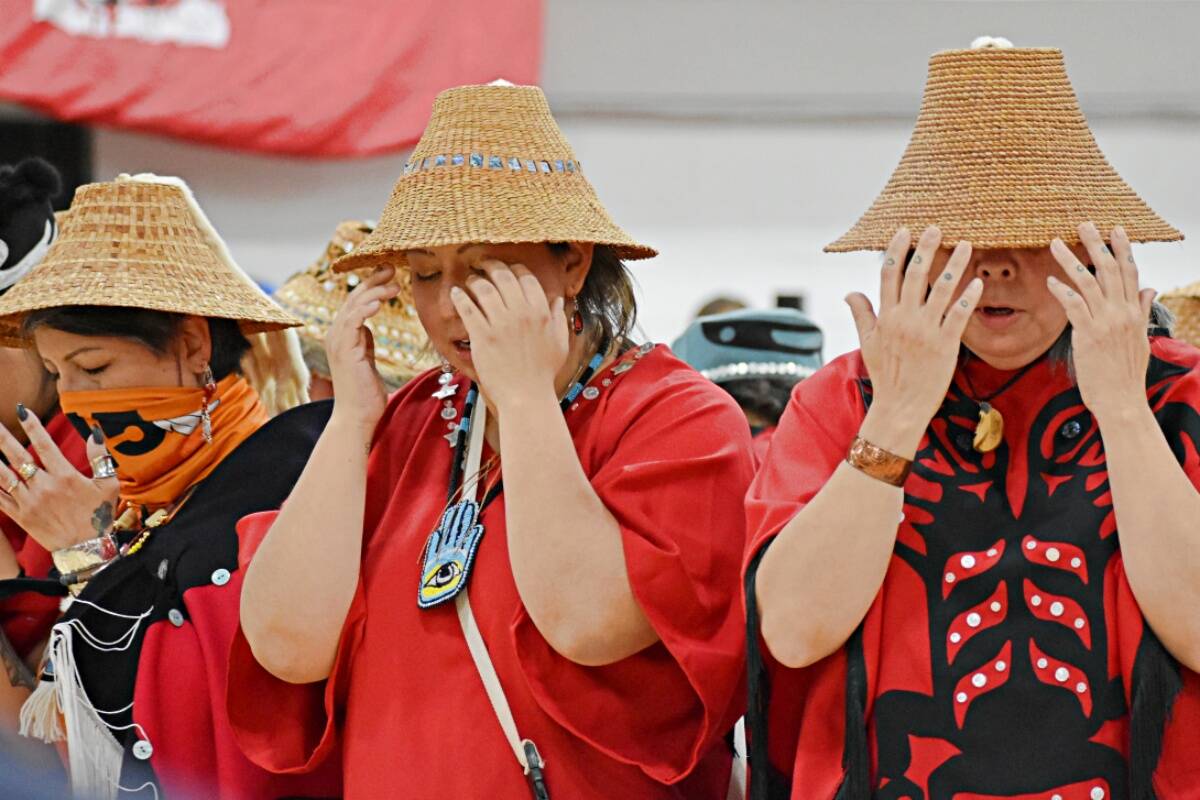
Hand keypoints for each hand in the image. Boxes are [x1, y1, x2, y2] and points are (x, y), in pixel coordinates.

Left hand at [0, 412, 118, 551]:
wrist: (86, 550)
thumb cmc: (99, 516)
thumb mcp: (109, 486)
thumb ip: (101, 457)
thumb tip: (94, 432)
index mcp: (65, 477)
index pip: (45, 445)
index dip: (32, 426)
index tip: (22, 410)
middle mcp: (44, 487)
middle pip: (17, 457)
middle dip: (2, 438)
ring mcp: (29, 502)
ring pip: (3, 476)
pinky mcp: (20, 516)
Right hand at [326, 265, 398, 436]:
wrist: (357, 417)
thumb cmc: (364, 394)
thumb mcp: (366, 360)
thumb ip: (364, 343)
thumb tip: (368, 329)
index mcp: (342, 336)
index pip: (356, 303)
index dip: (371, 286)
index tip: (389, 273)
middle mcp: (336, 334)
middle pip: (354, 298)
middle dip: (373, 281)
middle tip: (392, 267)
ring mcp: (338, 341)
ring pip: (354, 306)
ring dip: (374, 292)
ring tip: (394, 283)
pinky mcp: (345, 350)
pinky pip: (353, 322)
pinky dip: (365, 309)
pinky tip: (379, 302)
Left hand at [450, 260, 568, 410]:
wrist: (526, 396)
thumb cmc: (544, 373)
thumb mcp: (560, 343)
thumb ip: (558, 318)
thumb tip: (558, 299)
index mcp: (541, 312)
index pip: (526, 278)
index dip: (515, 269)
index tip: (507, 269)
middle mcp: (521, 313)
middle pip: (503, 276)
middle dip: (492, 266)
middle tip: (484, 264)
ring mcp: (500, 324)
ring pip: (484, 288)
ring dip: (476, 280)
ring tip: (471, 280)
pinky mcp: (482, 336)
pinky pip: (467, 307)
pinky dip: (460, 296)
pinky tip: (455, 292)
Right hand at [846, 226, 982, 455]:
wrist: (899, 406)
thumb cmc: (885, 375)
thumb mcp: (867, 343)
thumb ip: (861, 314)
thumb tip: (849, 292)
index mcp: (886, 317)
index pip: (889, 275)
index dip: (896, 250)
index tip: (904, 231)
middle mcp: (904, 319)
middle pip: (915, 275)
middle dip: (926, 249)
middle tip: (937, 228)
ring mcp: (925, 331)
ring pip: (941, 290)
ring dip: (954, 265)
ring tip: (966, 245)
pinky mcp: (945, 344)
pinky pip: (959, 316)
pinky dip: (968, 298)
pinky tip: (978, 283)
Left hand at [1047, 222, 1155, 421]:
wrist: (1123, 401)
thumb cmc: (1126, 374)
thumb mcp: (1140, 339)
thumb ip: (1143, 311)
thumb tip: (1150, 289)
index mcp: (1135, 312)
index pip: (1130, 273)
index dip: (1123, 249)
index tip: (1116, 229)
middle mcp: (1123, 313)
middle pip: (1110, 270)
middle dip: (1096, 244)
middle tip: (1083, 224)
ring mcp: (1107, 323)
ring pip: (1090, 282)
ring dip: (1070, 260)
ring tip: (1054, 244)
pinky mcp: (1089, 335)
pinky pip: (1074, 306)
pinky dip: (1062, 291)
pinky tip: (1050, 281)